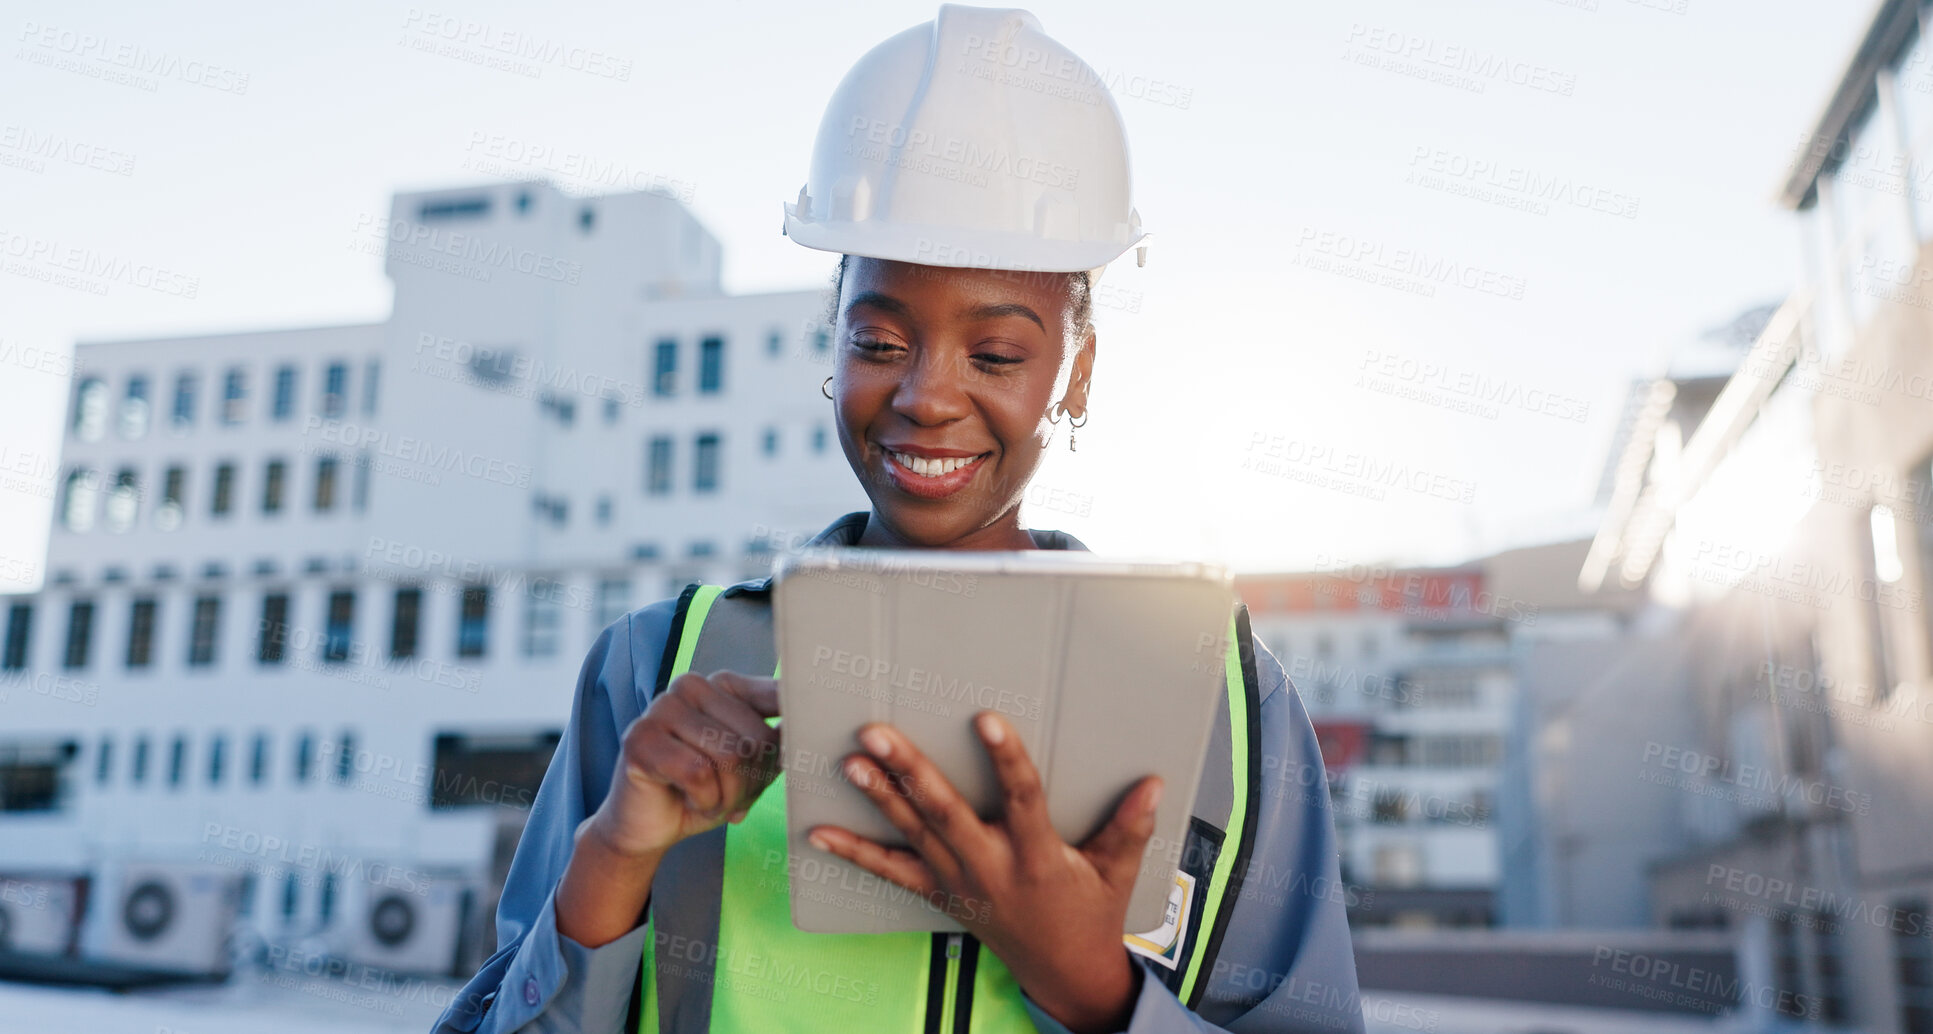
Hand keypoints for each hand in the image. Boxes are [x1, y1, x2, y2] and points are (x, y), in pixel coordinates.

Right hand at [585, 670, 782, 858]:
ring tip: (709, 799)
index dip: (788, 744)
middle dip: (751, 782)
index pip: (777, 699)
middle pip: (756, 738)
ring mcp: (662, 707)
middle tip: (730, 796)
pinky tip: (687, 800)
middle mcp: (691, 685)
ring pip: (731, 756)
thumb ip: (779, 742)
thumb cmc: (703, 792)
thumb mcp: (752, 766)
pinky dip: (704, 801)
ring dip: (728, 796)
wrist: (648, 827)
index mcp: (723, 684)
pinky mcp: (640, 738)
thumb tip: (809, 726)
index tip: (789, 761)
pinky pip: (699, 774)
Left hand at [807, 712, 1160, 1033]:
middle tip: (878, 734)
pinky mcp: (940, 895)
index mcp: (1038, 856)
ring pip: (914, 836)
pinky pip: (891, 873)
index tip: (987, 719)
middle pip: (947, 814)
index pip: (1022, 799)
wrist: (1063, 972)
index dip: (1006, 759)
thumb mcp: (1117, 872)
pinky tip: (819, 833)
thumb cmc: (1090, 912)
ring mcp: (960, 883)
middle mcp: (992, 868)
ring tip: (851, 763)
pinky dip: (854, 853)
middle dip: (911, 772)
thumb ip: (1130, 826)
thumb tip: (1152, 782)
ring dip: (880, 799)